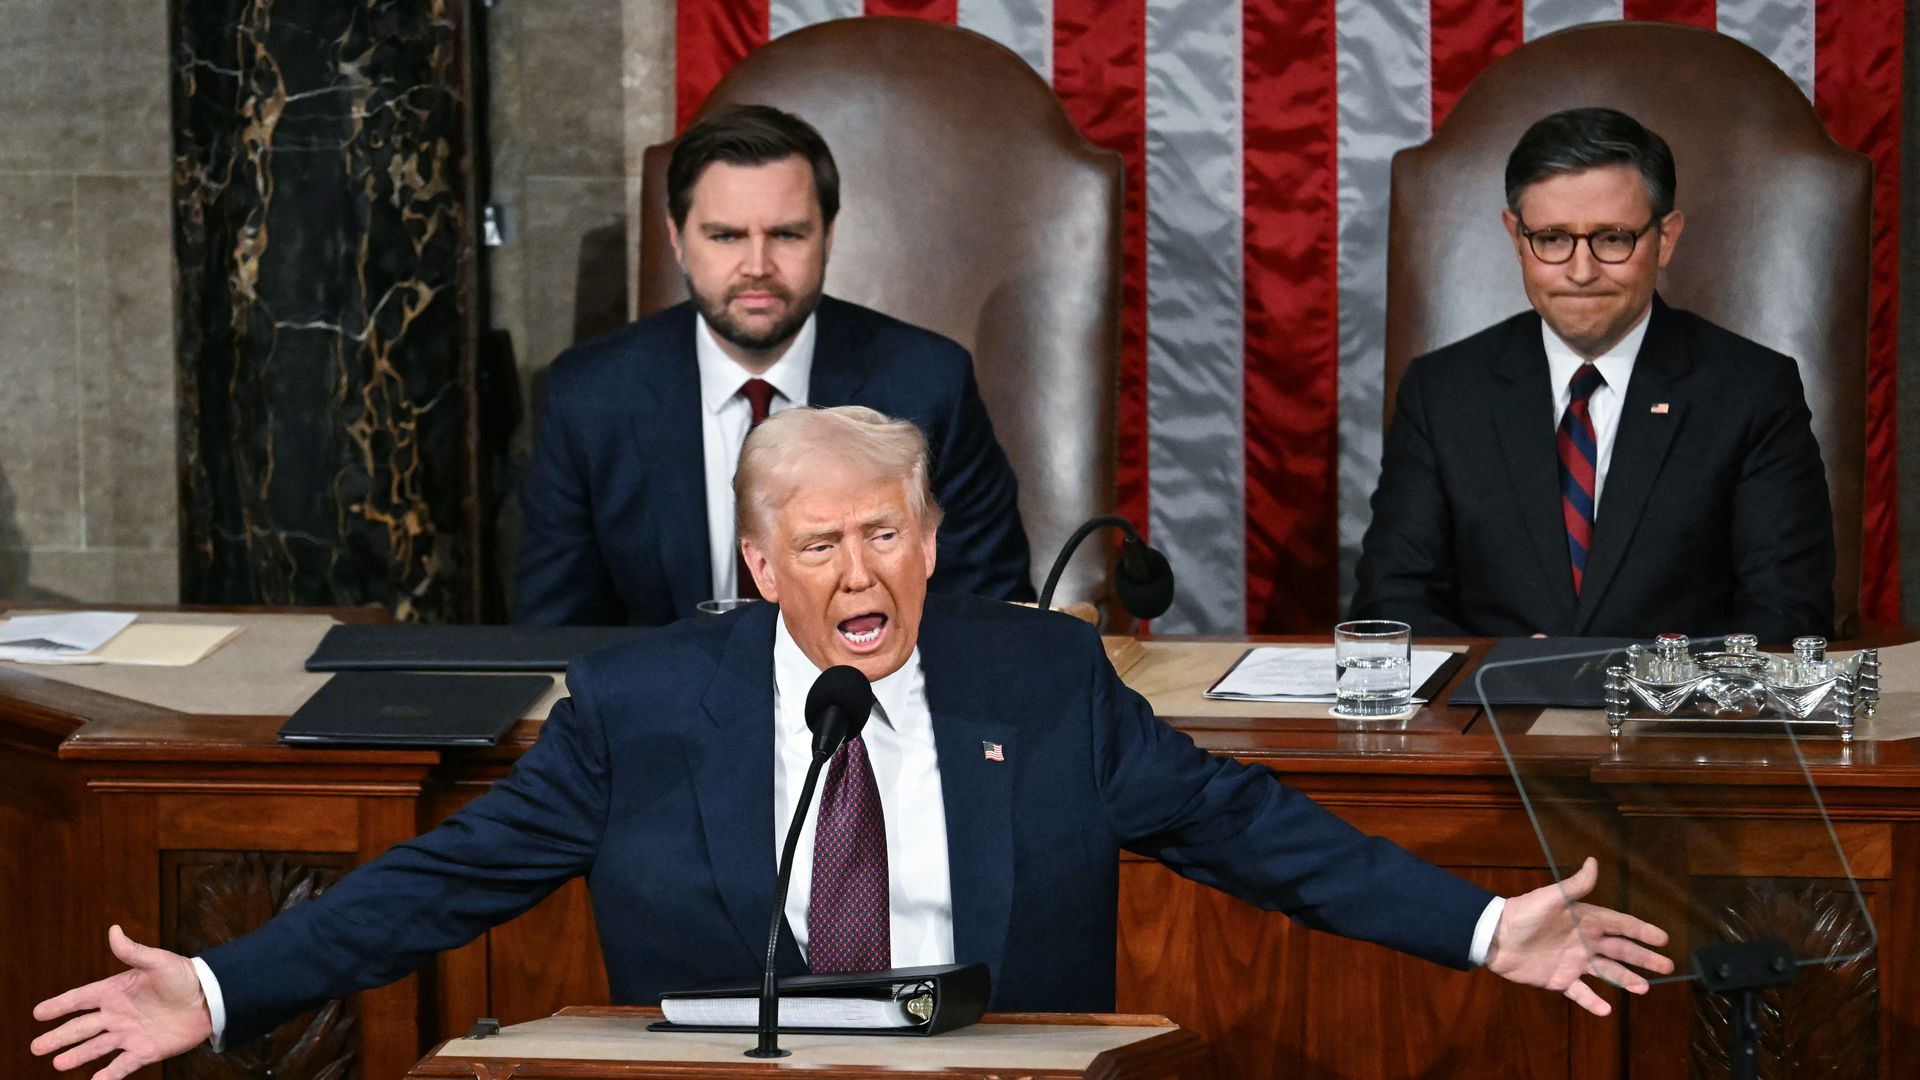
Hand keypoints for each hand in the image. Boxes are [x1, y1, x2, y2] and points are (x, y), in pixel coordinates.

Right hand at [30, 925, 212, 1077]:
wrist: (211, 999)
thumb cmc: (184, 976)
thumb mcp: (158, 961)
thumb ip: (134, 950)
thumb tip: (113, 930)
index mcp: (116, 991)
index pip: (81, 999)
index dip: (59, 1005)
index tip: (38, 1012)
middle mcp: (117, 1015)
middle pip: (81, 1027)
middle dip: (59, 1037)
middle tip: (36, 1047)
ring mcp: (129, 1034)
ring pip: (96, 1047)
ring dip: (77, 1056)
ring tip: (57, 1064)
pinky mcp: (144, 1050)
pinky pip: (122, 1065)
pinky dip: (108, 1075)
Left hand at [1485, 857, 1673, 1016]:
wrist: (1494, 938)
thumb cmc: (1522, 913)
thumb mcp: (1550, 897)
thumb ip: (1575, 885)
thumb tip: (1593, 861)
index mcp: (1585, 920)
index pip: (1620, 925)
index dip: (1641, 931)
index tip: (1663, 938)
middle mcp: (1584, 942)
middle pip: (1621, 950)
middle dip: (1644, 958)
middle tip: (1668, 965)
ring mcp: (1574, 962)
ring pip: (1607, 972)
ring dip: (1626, 980)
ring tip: (1645, 989)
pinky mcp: (1560, 980)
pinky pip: (1581, 993)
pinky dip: (1593, 1002)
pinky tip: (1607, 1010)